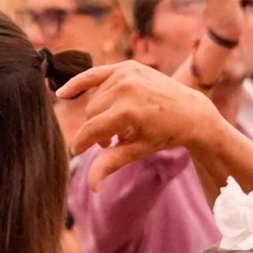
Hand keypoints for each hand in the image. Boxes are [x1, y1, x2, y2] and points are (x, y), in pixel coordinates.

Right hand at [57, 60, 217, 189]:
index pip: (91, 130)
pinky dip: (78, 83)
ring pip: (94, 100)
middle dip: (98, 128)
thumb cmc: (163, 135)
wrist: (190, 112)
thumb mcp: (136, 151)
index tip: (77, 151)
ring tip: (119, 123)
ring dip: (101, 113)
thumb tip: (92, 187)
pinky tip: (62, 93)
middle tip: (114, 139)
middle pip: (91, 114)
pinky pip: (93, 74)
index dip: (82, 143)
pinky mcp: (127, 65)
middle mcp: (126, 89)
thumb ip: (109, 164)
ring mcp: (126, 74)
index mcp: (128, 112)